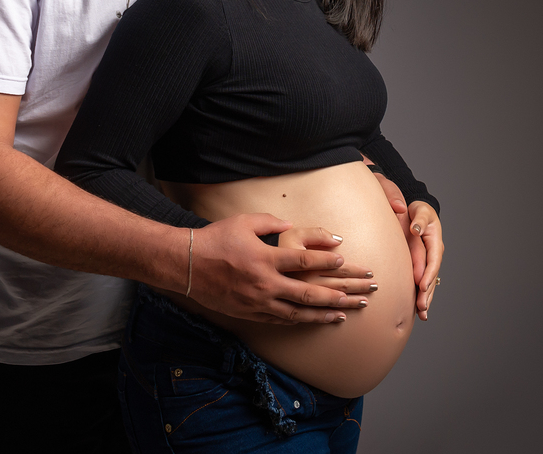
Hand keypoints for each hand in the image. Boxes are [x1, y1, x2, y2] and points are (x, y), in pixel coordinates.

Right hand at [189, 214, 372, 324]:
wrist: (186, 265)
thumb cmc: (215, 239)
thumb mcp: (244, 222)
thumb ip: (271, 223)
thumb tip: (291, 225)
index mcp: (265, 258)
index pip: (304, 262)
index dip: (326, 262)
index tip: (344, 260)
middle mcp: (265, 283)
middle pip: (308, 293)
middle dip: (336, 296)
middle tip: (356, 296)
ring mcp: (257, 302)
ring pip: (297, 313)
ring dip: (322, 315)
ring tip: (341, 315)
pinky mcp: (248, 313)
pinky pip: (279, 320)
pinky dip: (298, 320)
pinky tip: (311, 320)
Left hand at [402, 201, 442, 320]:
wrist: (418, 211)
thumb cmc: (418, 210)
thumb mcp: (420, 211)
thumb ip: (419, 220)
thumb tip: (416, 229)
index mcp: (435, 241)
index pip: (433, 260)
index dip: (428, 274)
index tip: (422, 286)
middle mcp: (434, 253)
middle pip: (432, 276)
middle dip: (427, 293)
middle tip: (422, 308)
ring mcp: (429, 260)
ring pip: (429, 282)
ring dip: (426, 298)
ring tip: (422, 314)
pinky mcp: (422, 265)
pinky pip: (422, 281)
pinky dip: (421, 294)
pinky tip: (418, 308)